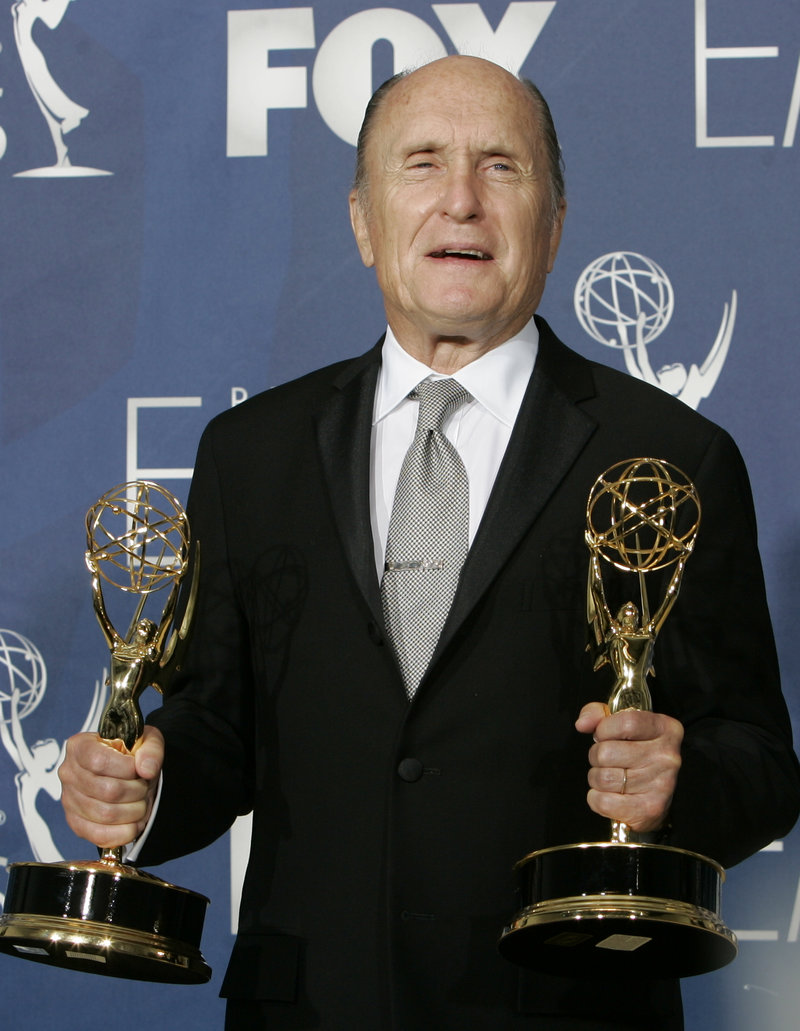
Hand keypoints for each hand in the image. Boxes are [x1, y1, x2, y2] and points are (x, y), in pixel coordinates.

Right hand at [58, 725, 163, 848]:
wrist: (127, 773)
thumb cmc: (132, 755)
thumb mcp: (147, 740)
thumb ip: (151, 750)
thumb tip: (146, 769)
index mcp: (80, 746)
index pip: (99, 761)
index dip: (126, 769)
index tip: (138, 770)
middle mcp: (68, 773)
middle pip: (107, 790)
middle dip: (136, 791)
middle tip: (144, 787)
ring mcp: (69, 800)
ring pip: (106, 814)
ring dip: (134, 811)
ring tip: (140, 802)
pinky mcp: (75, 823)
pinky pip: (99, 835)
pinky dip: (124, 832)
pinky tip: (134, 822)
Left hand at [575, 702, 682, 832]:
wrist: (656, 795)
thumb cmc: (636, 753)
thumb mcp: (622, 724)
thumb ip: (598, 714)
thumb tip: (582, 723)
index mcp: (665, 729)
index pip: (627, 722)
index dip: (605, 729)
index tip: (603, 735)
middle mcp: (667, 756)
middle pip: (607, 752)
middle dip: (597, 756)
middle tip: (607, 760)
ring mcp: (661, 784)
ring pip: (603, 778)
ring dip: (597, 778)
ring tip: (611, 777)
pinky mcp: (650, 809)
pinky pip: (603, 802)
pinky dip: (597, 799)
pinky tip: (610, 795)